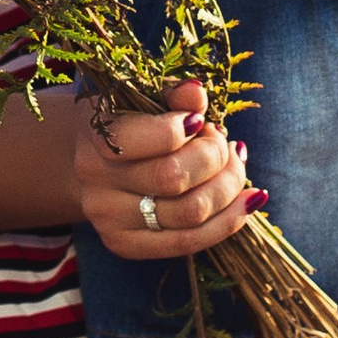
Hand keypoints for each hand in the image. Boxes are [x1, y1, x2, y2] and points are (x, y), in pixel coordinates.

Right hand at [73, 80, 254, 259]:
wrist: (90, 160)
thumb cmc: (128, 120)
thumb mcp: (144, 98)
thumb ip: (173, 95)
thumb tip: (196, 93)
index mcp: (97, 133)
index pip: (162, 138)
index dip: (194, 128)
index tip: (200, 121)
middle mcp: (95, 180)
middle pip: (178, 179)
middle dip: (216, 158)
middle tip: (222, 143)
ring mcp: (107, 218)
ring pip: (190, 214)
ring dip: (228, 187)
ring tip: (233, 166)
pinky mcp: (124, 244)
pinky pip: (188, 243)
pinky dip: (229, 220)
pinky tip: (247, 200)